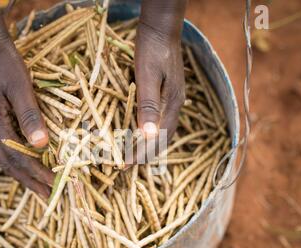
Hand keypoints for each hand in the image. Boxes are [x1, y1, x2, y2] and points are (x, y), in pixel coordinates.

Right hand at [0, 33, 52, 197]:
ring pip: (8, 158)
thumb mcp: (19, 87)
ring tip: (40, 187)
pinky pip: (9, 147)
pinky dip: (21, 160)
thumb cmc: (4, 64)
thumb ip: (29, 115)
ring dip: (25, 174)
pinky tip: (31, 162)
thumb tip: (41, 145)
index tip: (54, 184)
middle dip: (30, 182)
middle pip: (11, 164)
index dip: (37, 173)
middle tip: (48, 196)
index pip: (19, 157)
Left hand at [131, 20, 184, 164]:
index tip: (125, 165)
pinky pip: (160, 120)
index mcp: (172, 104)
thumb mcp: (147, 76)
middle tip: (126, 165)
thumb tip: (146, 135)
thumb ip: (147, 105)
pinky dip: (150, 132)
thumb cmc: (152, 50)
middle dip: (145, 153)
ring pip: (162, 130)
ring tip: (134, 155)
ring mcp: (173, 99)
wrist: (161, 28)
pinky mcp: (168, 93)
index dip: (142, 153)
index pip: (158, 138)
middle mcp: (175, 105)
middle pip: (163, 138)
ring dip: (148, 145)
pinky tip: (141, 132)